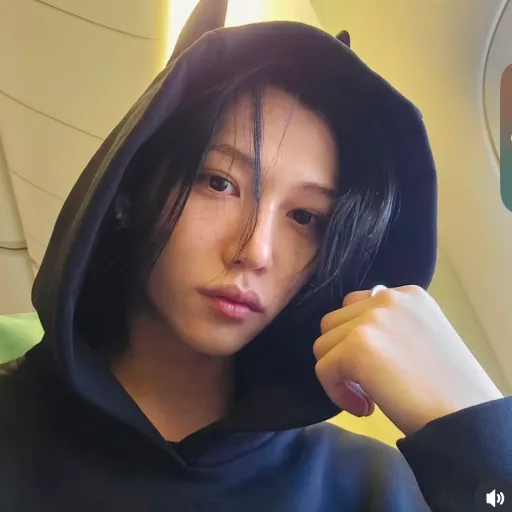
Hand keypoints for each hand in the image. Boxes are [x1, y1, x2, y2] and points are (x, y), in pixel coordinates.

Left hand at [313, 285, 503, 434]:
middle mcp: (387, 299)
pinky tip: (365, 408)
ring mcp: (370, 320)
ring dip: (339, 374)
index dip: (357, 339)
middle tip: (370, 384)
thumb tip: (350, 335)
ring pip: (323, 345)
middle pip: (333, 322)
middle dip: (343, 354)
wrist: (464, 418)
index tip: (379, 366)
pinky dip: (336, 393)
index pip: (356, 305)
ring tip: (368, 397)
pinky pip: (323, 369)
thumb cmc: (449, 388)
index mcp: (407, 294)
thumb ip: (389, 325)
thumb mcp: (422, 337)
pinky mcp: (356, 346)